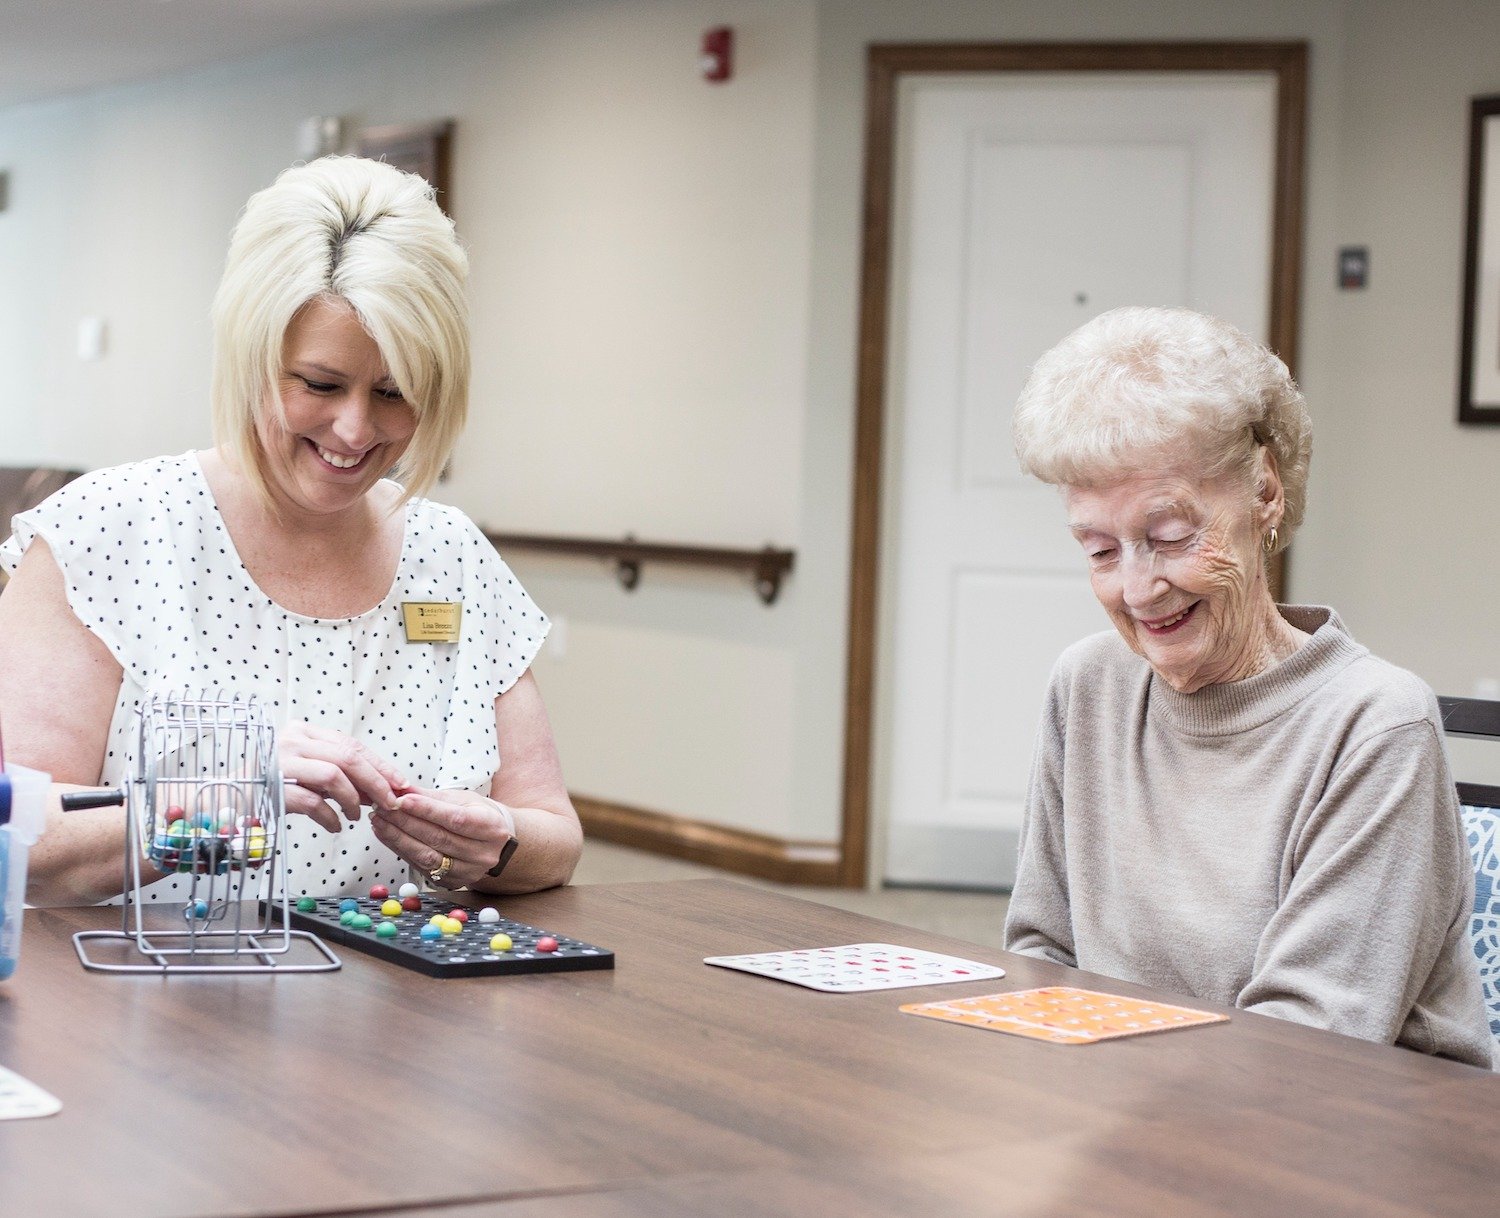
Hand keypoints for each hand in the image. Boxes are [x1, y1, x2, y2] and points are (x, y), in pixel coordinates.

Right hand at [277, 721, 406, 832]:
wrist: (226, 801)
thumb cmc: (272, 788)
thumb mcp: (308, 774)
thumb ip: (340, 776)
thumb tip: (382, 789)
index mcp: (303, 731)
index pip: (351, 744)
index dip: (379, 765)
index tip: (400, 783)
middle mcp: (291, 740)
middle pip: (347, 757)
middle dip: (376, 782)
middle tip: (390, 803)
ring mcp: (279, 761)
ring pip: (333, 775)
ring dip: (353, 800)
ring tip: (356, 816)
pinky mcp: (271, 786)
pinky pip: (312, 801)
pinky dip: (330, 817)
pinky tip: (335, 827)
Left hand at [369, 788, 515, 889]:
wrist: (498, 846)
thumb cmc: (479, 816)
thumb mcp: (464, 800)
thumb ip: (432, 797)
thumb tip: (402, 789)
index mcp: (491, 827)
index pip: (456, 819)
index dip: (428, 810)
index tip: (402, 799)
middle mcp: (482, 853)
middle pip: (438, 838)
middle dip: (405, 822)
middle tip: (382, 808)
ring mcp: (468, 871)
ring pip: (427, 856)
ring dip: (398, 838)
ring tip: (378, 822)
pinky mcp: (452, 882)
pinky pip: (421, 866)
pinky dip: (401, 850)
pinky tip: (387, 836)